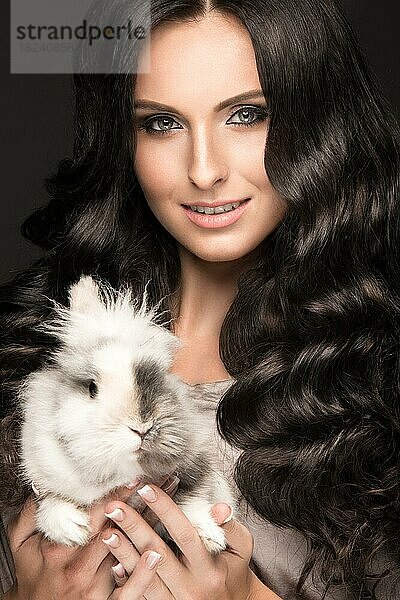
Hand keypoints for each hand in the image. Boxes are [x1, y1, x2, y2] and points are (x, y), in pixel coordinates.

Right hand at [4, 475, 175, 598]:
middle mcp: (78, 567)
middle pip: (115, 528)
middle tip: (161, 481)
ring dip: (150, 526)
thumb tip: (43, 486)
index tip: (133, 475)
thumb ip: (30, 515)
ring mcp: (92, 588)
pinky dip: (142, 575)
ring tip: (170, 504)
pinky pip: (127, 592)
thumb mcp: (21, 545)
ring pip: (126, 552)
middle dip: (140, 502)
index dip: (115, 494)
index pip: (93, 515)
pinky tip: (156, 556)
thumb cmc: (31, 577)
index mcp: (59, 549)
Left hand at [101, 484, 281, 598]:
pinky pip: (140, 596)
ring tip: (106, 531)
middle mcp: (190, 588)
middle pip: (158, 553)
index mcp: (209, 569)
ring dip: (123, 552)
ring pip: (143, 577)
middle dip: (135, 527)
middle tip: (115, 506)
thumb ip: (230, 527)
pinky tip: (111, 562)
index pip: (185, 533)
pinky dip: (125, 578)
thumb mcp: (240, 548)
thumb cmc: (233, 570)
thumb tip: (220, 508)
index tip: (146, 488)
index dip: (165, 510)